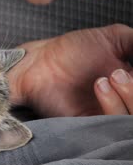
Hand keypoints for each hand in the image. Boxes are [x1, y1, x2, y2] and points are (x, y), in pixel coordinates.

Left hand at [8, 24, 132, 116]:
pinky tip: (100, 85)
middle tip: (121, 72)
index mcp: (132, 84)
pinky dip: (115, 105)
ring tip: (109, 76)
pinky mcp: (95, 126)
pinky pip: (116, 126)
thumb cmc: (71, 50)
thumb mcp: (115, 38)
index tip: (128, 70)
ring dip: (130, 95)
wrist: (40, 63)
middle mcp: (126, 101)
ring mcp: (112, 114)